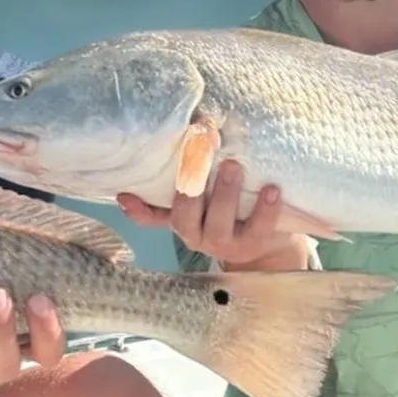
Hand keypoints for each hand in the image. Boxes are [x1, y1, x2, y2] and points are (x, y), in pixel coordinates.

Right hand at [119, 159, 308, 271]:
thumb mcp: (203, 203)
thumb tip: (143, 174)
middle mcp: (197, 236)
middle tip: (201, 150)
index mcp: (182, 221)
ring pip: (219, 224)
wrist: (270, 245)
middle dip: (191, 185)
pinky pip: (258, 229)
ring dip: (225, 194)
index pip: (155, 216)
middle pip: (186, 215)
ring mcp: (224, 244)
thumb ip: (181, 185)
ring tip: (234, 165)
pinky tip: (271, 189)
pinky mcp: (253, 246)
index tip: (125, 195)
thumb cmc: (233, 211)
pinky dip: (265, 209)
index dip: (140, 209)